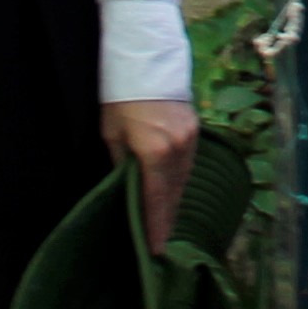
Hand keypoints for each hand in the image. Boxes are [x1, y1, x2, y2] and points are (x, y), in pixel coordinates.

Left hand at [105, 97, 201, 248]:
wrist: (145, 58)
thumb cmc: (120, 97)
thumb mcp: (112, 134)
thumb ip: (122, 164)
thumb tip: (127, 188)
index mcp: (155, 152)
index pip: (156, 200)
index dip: (156, 227)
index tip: (155, 250)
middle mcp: (179, 149)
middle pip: (174, 194)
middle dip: (166, 219)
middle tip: (159, 243)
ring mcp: (191, 139)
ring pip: (183, 180)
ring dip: (173, 201)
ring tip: (163, 222)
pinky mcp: (195, 130)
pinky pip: (187, 165)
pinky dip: (178, 181)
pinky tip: (171, 192)